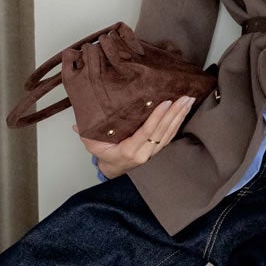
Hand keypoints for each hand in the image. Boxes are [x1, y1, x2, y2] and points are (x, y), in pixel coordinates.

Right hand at [73, 95, 194, 177]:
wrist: (114, 168)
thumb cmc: (104, 153)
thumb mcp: (92, 144)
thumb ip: (86, 133)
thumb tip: (77, 123)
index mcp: (129, 151)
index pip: (146, 132)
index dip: (157, 117)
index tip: (166, 102)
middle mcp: (144, 152)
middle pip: (163, 131)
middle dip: (175, 113)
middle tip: (185, 97)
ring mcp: (153, 151)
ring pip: (170, 132)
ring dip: (180, 115)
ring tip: (188, 99)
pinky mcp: (158, 147)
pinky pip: (171, 134)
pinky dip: (178, 121)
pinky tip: (184, 110)